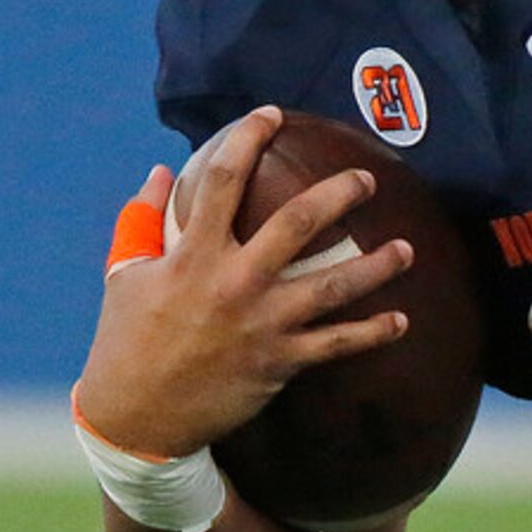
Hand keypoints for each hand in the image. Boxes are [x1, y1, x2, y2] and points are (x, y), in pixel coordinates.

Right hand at [74, 107, 413, 459]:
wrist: (136, 416)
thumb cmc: (127, 340)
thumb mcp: (124, 275)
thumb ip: (143, 221)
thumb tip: (161, 173)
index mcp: (193, 255)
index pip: (221, 182)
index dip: (247, 139)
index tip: (270, 114)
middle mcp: (234, 282)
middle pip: (297, 224)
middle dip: (338, 195)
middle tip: (367, 180)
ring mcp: (262, 322)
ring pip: (333, 286)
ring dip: (376, 267)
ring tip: (407, 248)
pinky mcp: (280, 361)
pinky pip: (337, 344)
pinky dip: (373, 333)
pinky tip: (402, 321)